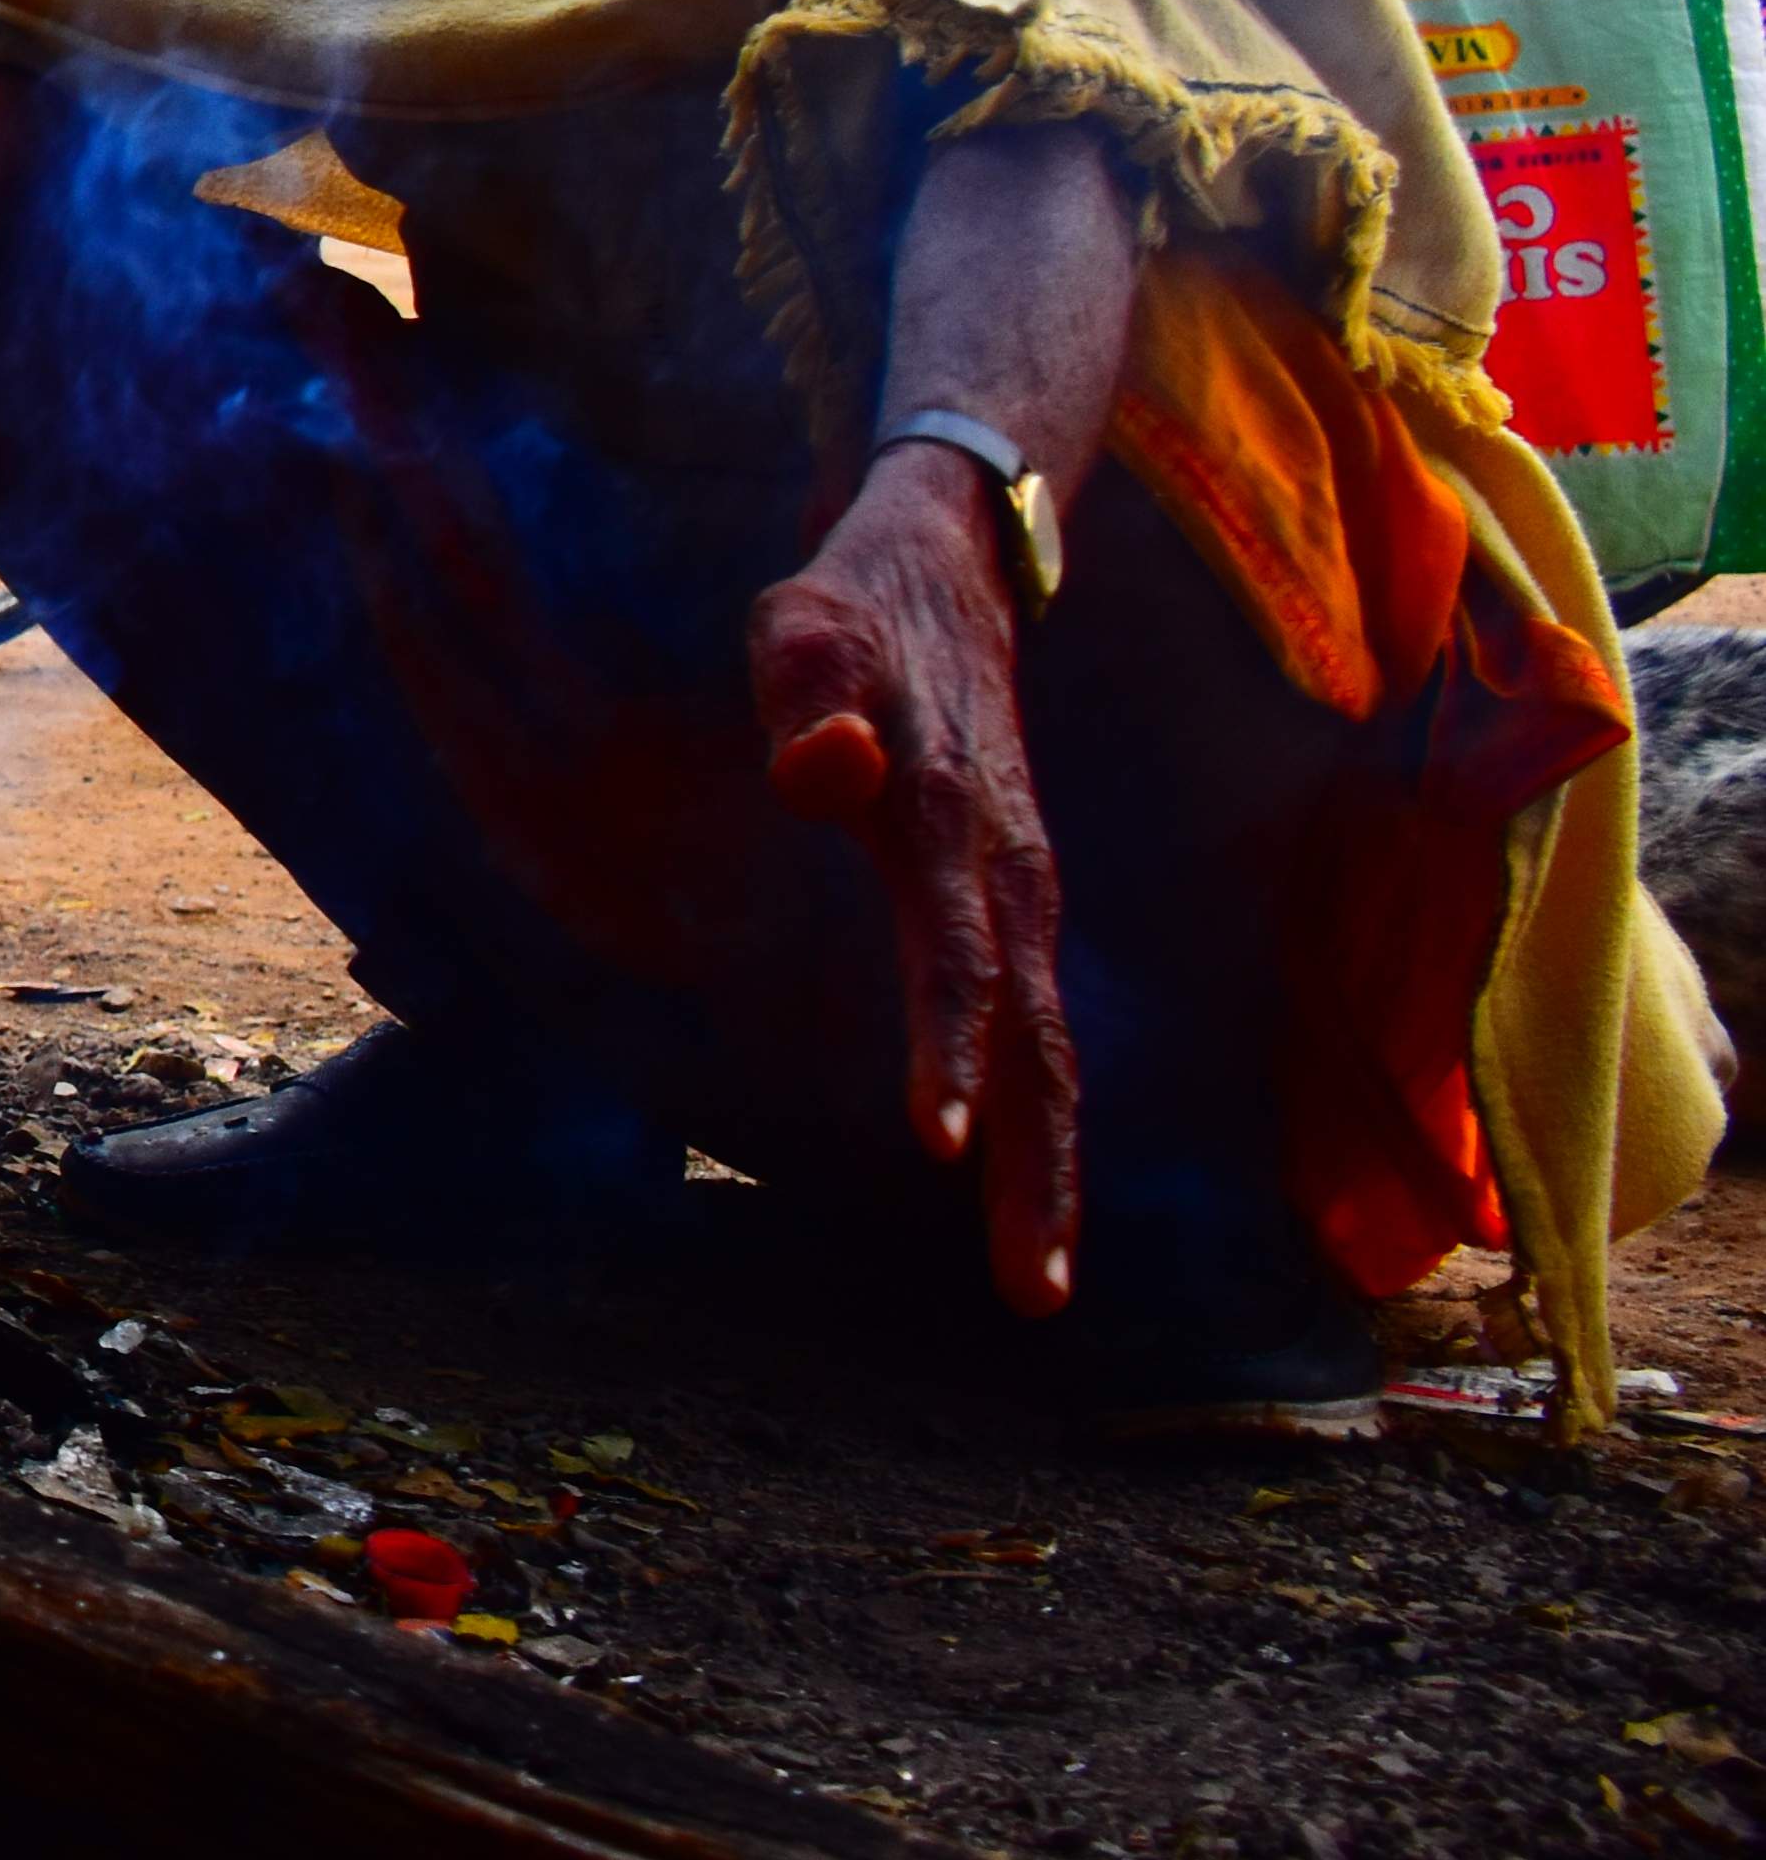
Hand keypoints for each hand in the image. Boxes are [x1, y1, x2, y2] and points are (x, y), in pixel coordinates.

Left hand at [750, 445, 1077, 1313]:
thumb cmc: (852, 610)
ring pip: (1052, 1050)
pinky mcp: (1017, 903)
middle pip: (1036, 1041)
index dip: (949, 1043)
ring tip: (1036, 1284)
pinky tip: (1024, 1189)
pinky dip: (1041, 1111)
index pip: (956, 952)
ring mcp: (1025, 892)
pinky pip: (1038, 1025)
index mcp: (958, 818)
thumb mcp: (807, 628)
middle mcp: (1012, 871)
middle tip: (1030, 1290)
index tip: (943, 1141)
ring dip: (1052, 1167)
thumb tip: (825, 768)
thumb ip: (810, 696)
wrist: (948, 569)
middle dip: (1036, 1168)